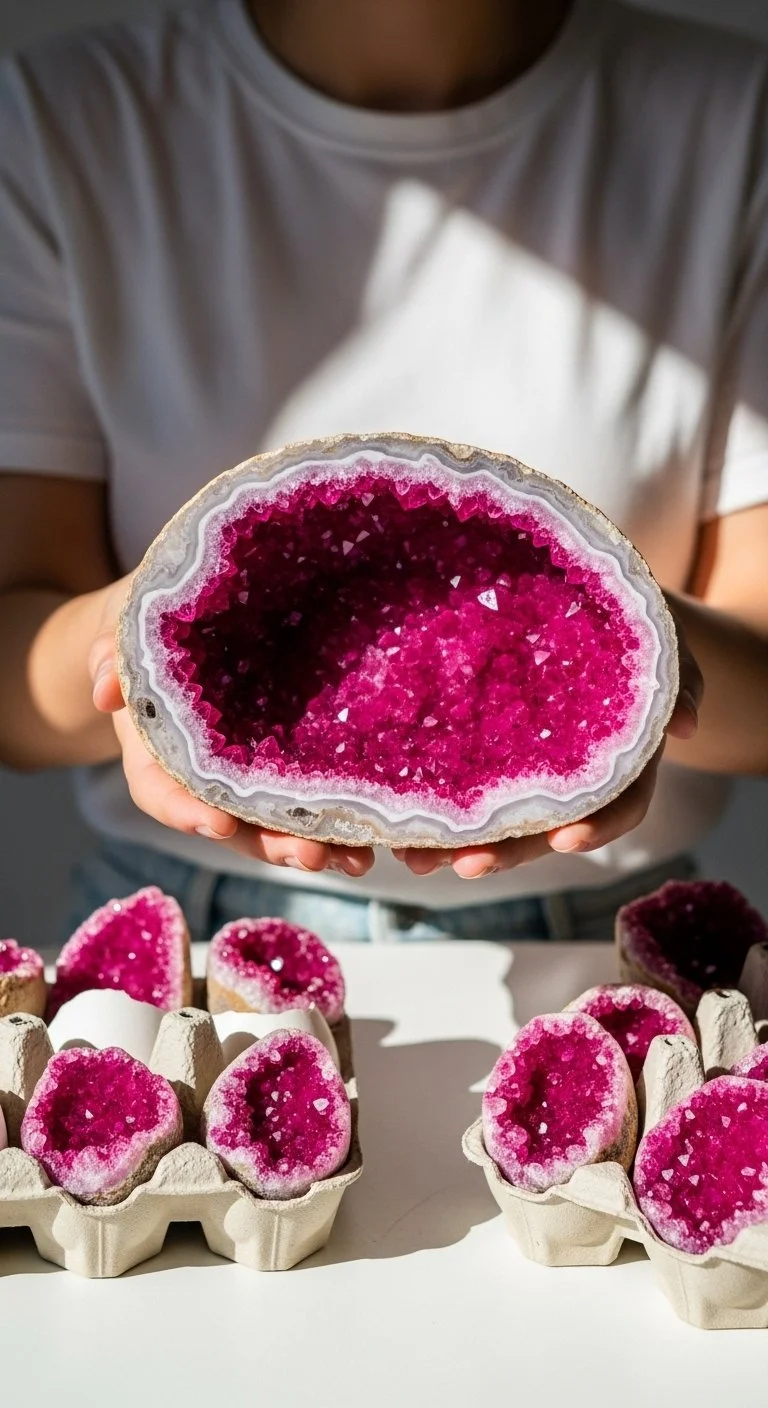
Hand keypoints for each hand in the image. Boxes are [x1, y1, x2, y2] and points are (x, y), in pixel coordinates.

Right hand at [88, 576, 373, 878]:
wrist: (194, 615)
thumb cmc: (158, 618)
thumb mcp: (130, 623)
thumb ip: (112, 649)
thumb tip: (106, 688)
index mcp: (157, 747)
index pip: (161, 790)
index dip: (186, 811)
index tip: (219, 824)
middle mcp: (205, 775)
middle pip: (231, 824)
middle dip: (270, 844)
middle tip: (309, 854)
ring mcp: (251, 776)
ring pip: (277, 825)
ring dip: (316, 846)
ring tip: (354, 858)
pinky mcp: (292, 763)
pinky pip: (314, 800)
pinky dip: (344, 823)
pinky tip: (377, 838)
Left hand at [393, 607, 703, 879]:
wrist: (590, 603)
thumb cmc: (627, 621)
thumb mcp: (656, 638)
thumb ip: (676, 673)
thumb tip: (685, 720)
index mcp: (622, 754)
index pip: (619, 803)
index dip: (597, 826)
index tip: (565, 841)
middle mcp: (575, 773)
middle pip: (546, 826)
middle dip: (507, 851)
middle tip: (466, 865)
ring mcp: (530, 765)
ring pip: (499, 818)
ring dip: (457, 844)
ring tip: (414, 858)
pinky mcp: (488, 747)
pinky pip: (462, 783)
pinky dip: (432, 807)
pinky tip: (395, 821)